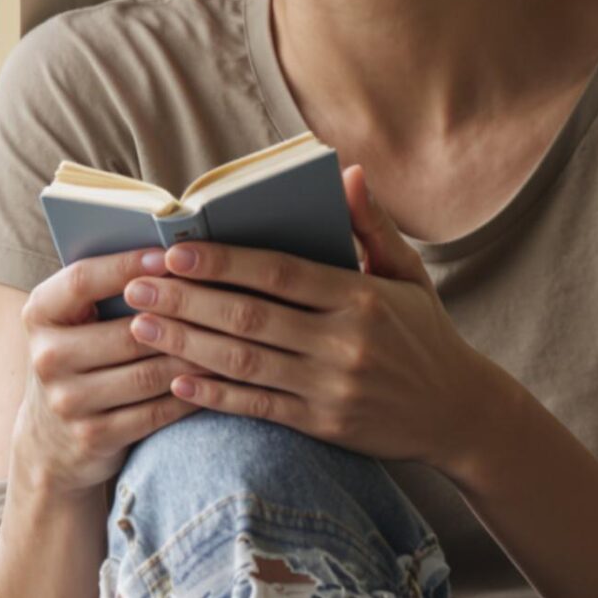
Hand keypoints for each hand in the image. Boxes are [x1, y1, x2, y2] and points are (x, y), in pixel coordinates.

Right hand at [13, 247, 214, 495]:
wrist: (50, 440)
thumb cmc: (78, 359)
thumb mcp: (73, 321)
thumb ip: (105, 289)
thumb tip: (171, 253)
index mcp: (39, 313)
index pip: (82, 280)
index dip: (127, 265)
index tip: (170, 256)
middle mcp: (46, 357)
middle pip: (126, 332)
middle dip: (180, 318)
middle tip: (224, 302)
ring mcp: (68, 401)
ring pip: (148, 374)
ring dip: (194, 358)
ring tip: (231, 341)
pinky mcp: (93, 436)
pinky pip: (156, 412)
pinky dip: (191, 395)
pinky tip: (216, 381)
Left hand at [119, 164, 514, 472]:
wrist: (463, 415)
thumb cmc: (425, 334)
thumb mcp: (408, 274)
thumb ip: (372, 225)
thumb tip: (348, 171)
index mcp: (361, 297)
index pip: (279, 272)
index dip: (223, 261)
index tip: (174, 252)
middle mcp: (344, 342)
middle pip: (251, 317)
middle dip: (186, 301)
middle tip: (135, 287)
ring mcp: (332, 388)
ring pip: (246, 363)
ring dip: (187, 344)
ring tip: (139, 327)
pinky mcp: (324, 426)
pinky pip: (259, 408)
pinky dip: (215, 396)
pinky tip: (177, 381)